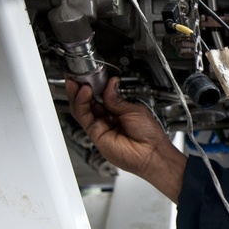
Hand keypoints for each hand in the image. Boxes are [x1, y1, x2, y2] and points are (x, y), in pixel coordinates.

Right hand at [66, 76, 186, 201]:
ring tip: (78, 82)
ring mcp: (100, 127)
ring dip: (77, 94)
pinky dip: (81, 103)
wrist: (151, 153)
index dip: (93, 86)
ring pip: (82, 109)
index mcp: (118, 111)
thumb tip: (110, 83)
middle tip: (76, 76)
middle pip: (87, 102)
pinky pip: (84, 117)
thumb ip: (116, 98)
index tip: (89, 75)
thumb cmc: (149, 135)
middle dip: (80, 88)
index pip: (100, 96)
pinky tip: (84, 92)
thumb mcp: (133, 110)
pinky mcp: (96, 134)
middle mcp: (107, 119)